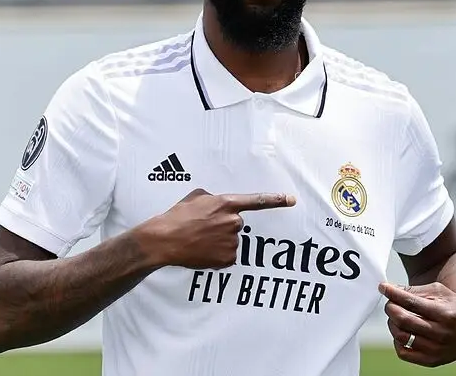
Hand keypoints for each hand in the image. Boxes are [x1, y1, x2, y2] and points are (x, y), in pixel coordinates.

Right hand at [152, 189, 295, 268]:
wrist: (164, 240)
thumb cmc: (177, 216)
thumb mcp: (196, 197)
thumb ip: (214, 198)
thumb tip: (219, 204)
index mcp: (226, 203)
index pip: (257, 201)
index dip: (276, 200)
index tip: (291, 199)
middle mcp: (233, 221)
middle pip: (236, 224)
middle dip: (223, 226)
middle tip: (203, 229)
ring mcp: (231, 241)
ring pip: (231, 240)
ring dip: (219, 241)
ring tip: (199, 240)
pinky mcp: (228, 258)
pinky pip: (228, 256)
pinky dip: (217, 255)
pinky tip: (202, 251)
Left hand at [378, 282, 455, 367]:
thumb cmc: (455, 308)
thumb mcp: (440, 292)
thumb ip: (415, 291)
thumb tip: (390, 290)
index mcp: (446, 313)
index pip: (412, 302)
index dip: (393, 293)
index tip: (383, 287)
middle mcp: (442, 333)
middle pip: (404, 319)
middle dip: (391, 307)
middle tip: (390, 302)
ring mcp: (436, 349)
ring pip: (401, 335)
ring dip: (392, 323)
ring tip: (396, 316)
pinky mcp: (431, 361)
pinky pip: (403, 352)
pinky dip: (397, 340)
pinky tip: (403, 331)